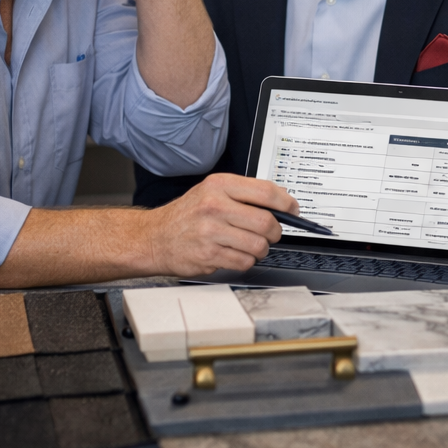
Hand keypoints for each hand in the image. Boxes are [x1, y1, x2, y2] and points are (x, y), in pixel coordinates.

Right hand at [142, 173, 293, 276]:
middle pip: (266, 222)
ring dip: (261, 249)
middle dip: (275, 231)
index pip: (265, 192)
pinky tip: (234, 253)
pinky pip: (244, 261)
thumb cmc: (187, 215)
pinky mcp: (209, 255)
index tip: (292, 210)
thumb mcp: (212, 191)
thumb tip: (282, 201)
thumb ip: (245, 193)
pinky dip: (246, 260)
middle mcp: (215, 207)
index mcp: (219, 185)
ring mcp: (211, 232)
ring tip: (250, 245)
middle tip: (271, 233)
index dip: (286, 203)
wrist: (154, 237)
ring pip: (258, 245)